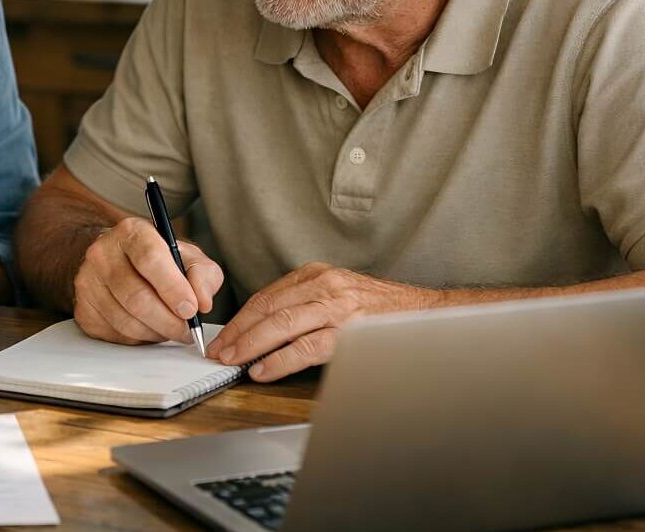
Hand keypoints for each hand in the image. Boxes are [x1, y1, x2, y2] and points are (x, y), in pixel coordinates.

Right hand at [72, 217, 223, 344]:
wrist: (116, 262)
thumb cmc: (155, 260)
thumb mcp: (187, 257)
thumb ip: (203, 274)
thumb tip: (203, 302)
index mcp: (131, 232)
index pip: (150, 259)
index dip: (173, 288)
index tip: (191, 309)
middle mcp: (102, 253)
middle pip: (136, 297)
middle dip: (169, 320)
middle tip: (187, 329)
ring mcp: (88, 283)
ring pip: (126, 321)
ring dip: (156, 332)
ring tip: (171, 328)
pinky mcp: (84, 310)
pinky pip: (116, 335)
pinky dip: (140, 339)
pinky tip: (150, 328)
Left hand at [208, 262, 430, 381]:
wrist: (424, 314)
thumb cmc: (378, 309)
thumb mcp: (336, 293)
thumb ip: (303, 303)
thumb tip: (263, 331)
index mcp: (316, 274)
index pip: (266, 296)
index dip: (241, 319)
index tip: (224, 337)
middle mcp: (324, 285)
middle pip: (268, 308)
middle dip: (239, 332)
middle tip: (219, 352)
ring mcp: (338, 306)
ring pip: (282, 324)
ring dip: (252, 345)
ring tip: (234, 362)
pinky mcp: (350, 331)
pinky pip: (307, 346)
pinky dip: (281, 359)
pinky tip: (264, 370)